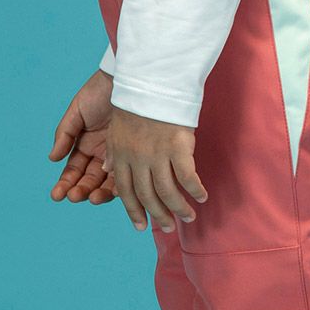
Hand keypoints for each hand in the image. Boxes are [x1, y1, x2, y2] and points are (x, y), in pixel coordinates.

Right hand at [47, 68, 119, 205]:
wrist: (129, 81)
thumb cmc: (101, 92)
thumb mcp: (77, 112)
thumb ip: (65, 135)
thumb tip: (52, 158)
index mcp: (85, 145)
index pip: (74, 170)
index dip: (65, 183)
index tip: (57, 195)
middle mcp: (101, 154)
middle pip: (89, 181)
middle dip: (80, 191)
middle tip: (74, 196)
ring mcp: (119, 157)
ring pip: (107, 183)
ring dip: (97, 194)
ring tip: (92, 197)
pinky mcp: (137, 157)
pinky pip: (128, 178)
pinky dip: (119, 188)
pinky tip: (110, 192)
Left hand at [102, 104, 207, 232]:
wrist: (153, 81)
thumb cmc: (137, 102)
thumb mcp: (116, 128)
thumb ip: (114, 151)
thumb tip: (109, 169)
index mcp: (120, 155)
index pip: (125, 191)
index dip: (133, 211)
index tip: (140, 226)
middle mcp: (137, 158)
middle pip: (147, 196)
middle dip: (158, 215)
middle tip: (169, 227)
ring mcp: (156, 154)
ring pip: (166, 192)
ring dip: (178, 209)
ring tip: (189, 217)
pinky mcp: (177, 146)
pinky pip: (186, 177)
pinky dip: (194, 190)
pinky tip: (201, 197)